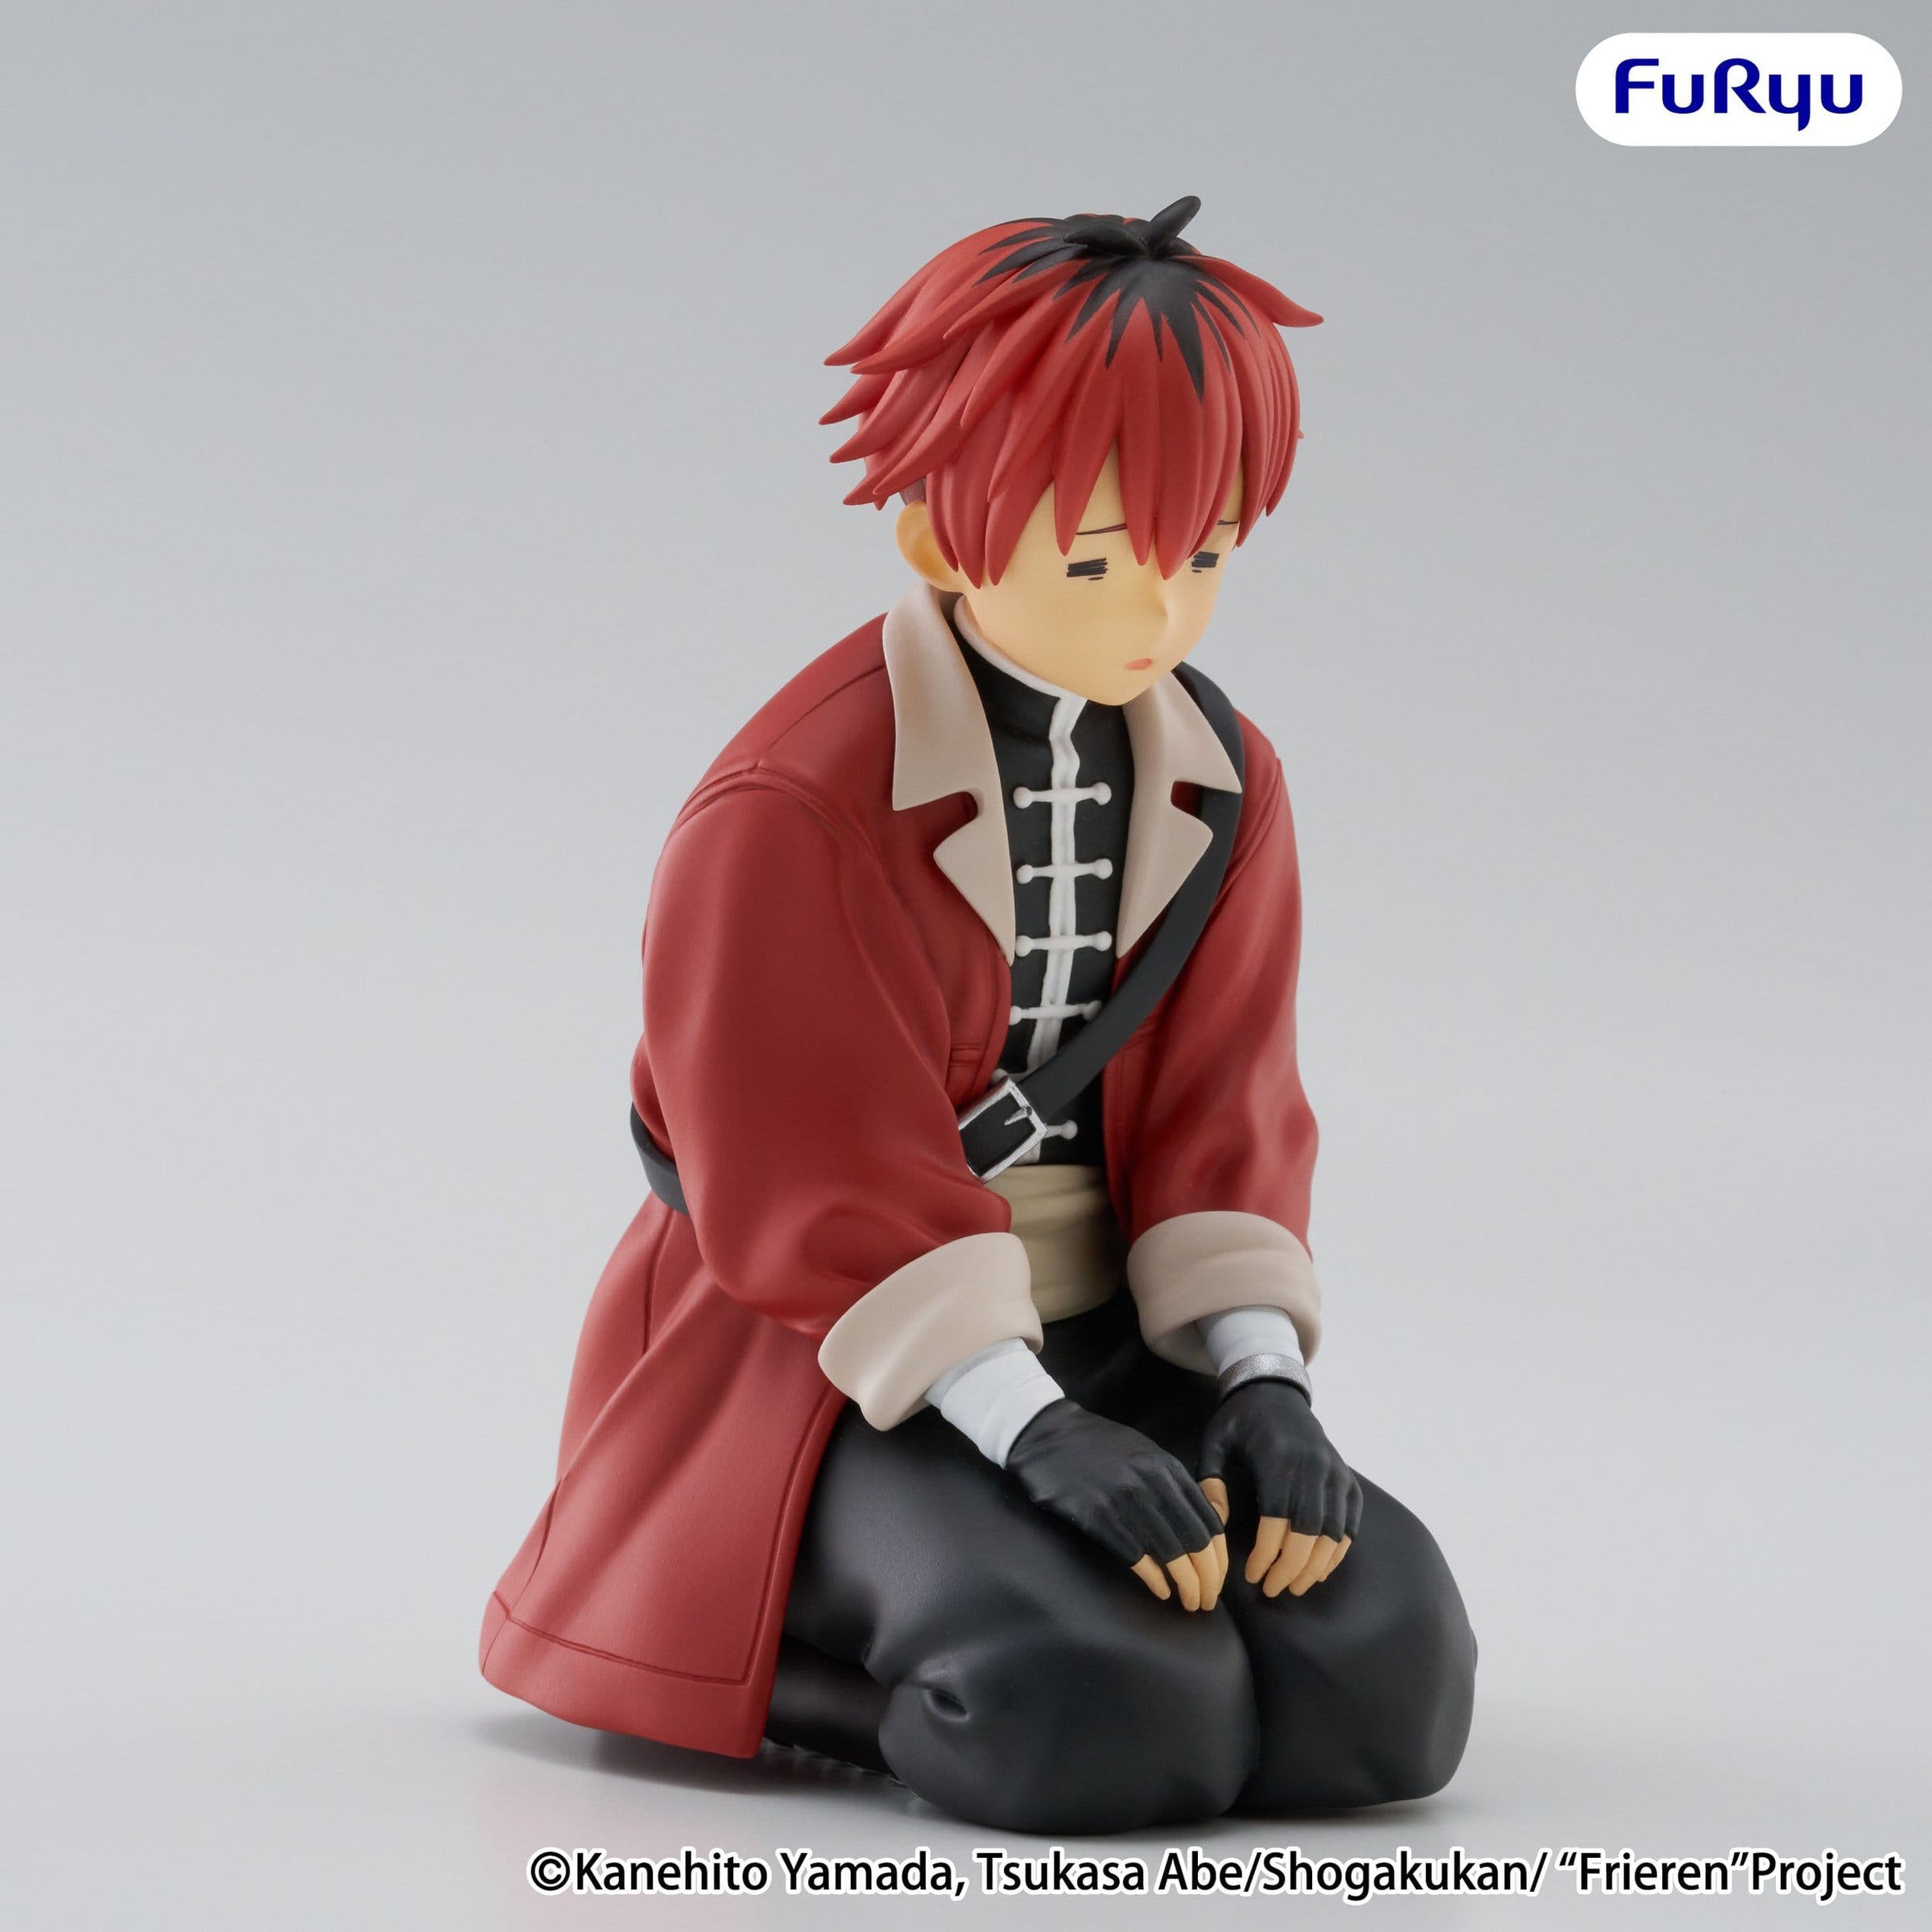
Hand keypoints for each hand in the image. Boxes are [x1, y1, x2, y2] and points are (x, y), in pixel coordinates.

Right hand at [1005, 1399, 1228, 1609]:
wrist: (1046, 1432)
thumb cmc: (1097, 1446)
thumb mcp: (1143, 1453)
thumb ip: (1172, 1483)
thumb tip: (1201, 1523)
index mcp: (1167, 1467)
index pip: (1209, 1521)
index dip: (1219, 1558)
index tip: (1218, 1579)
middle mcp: (1151, 1483)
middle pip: (1195, 1541)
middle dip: (1208, 1578)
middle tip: (1207, 1601)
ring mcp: (1124, 1499)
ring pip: (1170, 1552)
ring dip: (1186, 1585)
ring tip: (1190, 1602)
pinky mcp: (1097, 1515)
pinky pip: (1136, 1555)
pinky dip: (1154, 1578)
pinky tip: (1161, 1591)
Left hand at [1197, 1380, 1361, 1597]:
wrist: (1275, 1390)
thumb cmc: (1240, 1420)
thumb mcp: (1216, 1442)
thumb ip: (1211, 1482)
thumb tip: (1215, 1526)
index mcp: (1278, 1458)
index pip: (1277, 1520)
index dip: (1267, 1554)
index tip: (1252, 1576)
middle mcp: (1313, 1466)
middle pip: (1309, 1532)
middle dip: (1291, 1568)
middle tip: (1273, 1590)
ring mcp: (1334, 1472)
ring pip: (1334, 1531)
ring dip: (1316, 1565)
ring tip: (1296, 1586)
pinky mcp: (1347, 1477)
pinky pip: (1351, 1521)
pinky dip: (1339, 1549)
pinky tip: (1321, 1568)